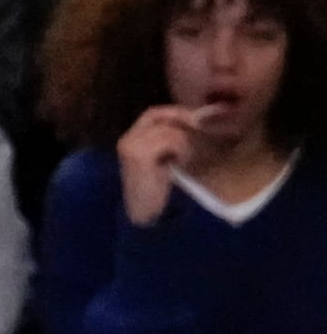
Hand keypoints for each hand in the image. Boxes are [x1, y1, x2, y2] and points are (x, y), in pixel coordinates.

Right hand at [115, 104, 211, 226]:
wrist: (152, 220)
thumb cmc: (165, 196)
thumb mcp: (173, 164)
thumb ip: (180, 144)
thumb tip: (206, 121)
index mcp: (133, 142)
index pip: (154, 114)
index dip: (177, 112)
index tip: (202, 118)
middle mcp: (127, 140)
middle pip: (158, 115)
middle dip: (183, 119)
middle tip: (203, 128)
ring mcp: (130, 146)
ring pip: (168, 129)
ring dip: (185, 142)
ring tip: (187, 160)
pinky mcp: (138, 154)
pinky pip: (169, 139)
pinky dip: (181, 149)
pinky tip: (181, 164)